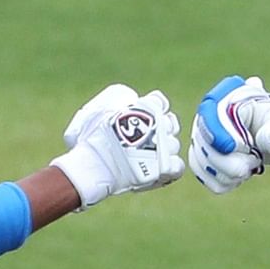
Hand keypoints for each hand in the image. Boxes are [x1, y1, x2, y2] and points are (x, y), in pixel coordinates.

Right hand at [49, 84, 183, 208]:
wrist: (95, 166)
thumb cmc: (92, 139)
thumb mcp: (98, 109)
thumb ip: (114, 101)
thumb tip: (127, 99)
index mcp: (145, 107)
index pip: (160, 101)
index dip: (154, 108)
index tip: (144, 117)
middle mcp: (159, 125)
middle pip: (170, 123)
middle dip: (160, 129)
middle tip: (146, 139)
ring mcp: (163, 147)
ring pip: (174, 145)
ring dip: (163, 150)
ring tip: (148, 157)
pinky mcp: (164, 169)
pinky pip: (178, 166)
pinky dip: (170, 168)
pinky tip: (158, 169)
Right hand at [188, 75, 269, 193]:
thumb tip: (265, 139)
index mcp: (227, 95)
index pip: (210, 111)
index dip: (218, 131)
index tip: (235, 147)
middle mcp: (207, 114)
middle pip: (204, 143)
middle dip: (231, 160)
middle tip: (256, 159)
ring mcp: (201, 136)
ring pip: (204, 163)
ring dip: (231, 173)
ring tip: (251, 164)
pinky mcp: (201, 157)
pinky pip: (204, 177)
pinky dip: (224, 182)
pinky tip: (239, 176)